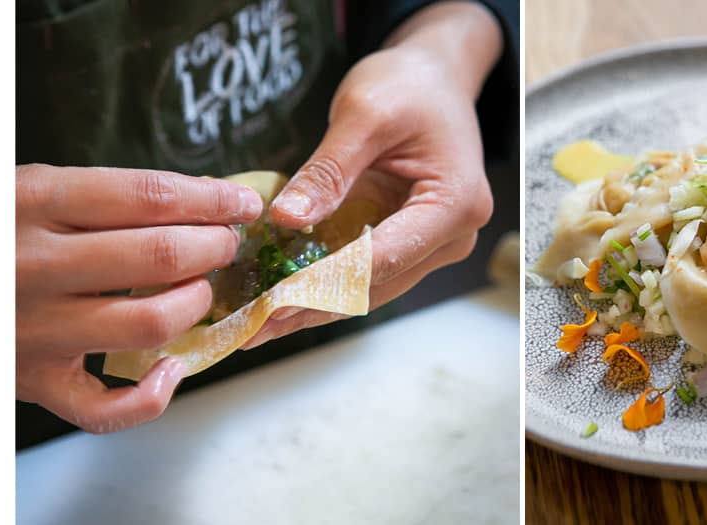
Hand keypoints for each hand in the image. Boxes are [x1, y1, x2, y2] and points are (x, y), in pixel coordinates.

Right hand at [16, 164, 262, 432]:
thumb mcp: (29, 189)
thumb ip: (104, 196)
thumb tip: (200, 199)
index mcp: (34, 201)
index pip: (148, 195)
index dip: (212, 199)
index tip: (242, 203)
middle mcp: (34, 264)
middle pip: (161, 254)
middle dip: (214, 246)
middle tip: (226, 244)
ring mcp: (35, 328)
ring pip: (150, 321)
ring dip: (196, 303)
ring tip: (201, 289)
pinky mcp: (34, 382)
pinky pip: (107, 407)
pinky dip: (153, 396)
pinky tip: (173, 368)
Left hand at [244, 2, 502, 346]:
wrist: (435, 76)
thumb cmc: (409, 85)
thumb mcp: (364, 114)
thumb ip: (328, 170)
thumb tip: (288, 220)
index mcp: (454, 204)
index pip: (383, 257)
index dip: (326, 283)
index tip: (275, 301)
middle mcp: (452, 236)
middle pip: (376, 284)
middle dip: (313, 305)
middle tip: (253, 326)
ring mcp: (434, 244)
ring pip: (369, 289)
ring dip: (314, 305)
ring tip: (256, 324)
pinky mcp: (411, 242)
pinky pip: (365, 271)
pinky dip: (323, 284)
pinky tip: (280, 298)